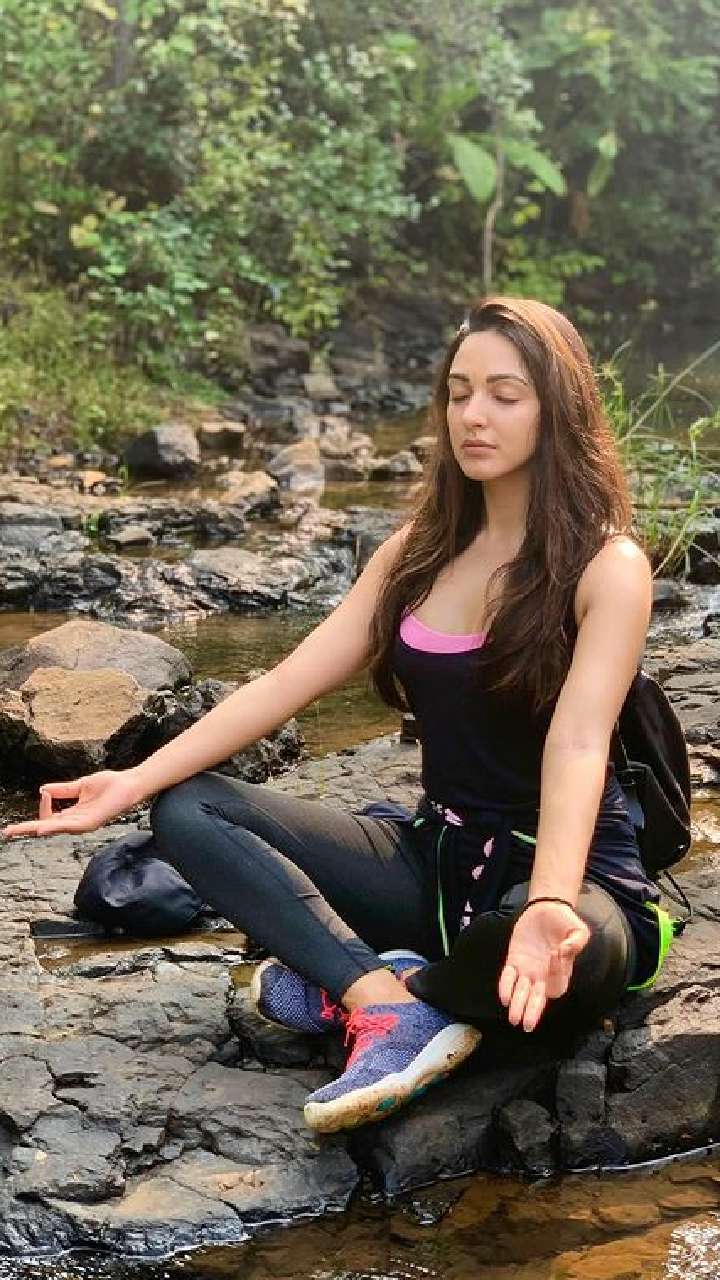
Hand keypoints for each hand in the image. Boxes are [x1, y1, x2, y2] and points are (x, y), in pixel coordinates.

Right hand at [2, 769, 145, 839]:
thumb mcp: (80, 786)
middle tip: (8, 832)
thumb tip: (42, 790)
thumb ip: (62, 790)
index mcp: (72, 814)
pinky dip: (55, 827)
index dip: (41, 808)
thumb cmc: (109, 785)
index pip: (48, 819)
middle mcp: (75, 822)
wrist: (129, 784)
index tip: (43, 793)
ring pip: (55, 828)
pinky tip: (42, 828)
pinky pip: (70, 826)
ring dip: (36, 829)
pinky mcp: (91, 822)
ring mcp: (83, 823)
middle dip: (26, 830)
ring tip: (18, 831)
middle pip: (46, 827)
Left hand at [498, 900, 589, 1032]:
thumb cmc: (564, 922)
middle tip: (527, 1025)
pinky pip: (508, 977)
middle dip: (532, 1011)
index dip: (556, 972)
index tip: (556, 953)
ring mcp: (528, 969)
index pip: (556, 982)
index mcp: (561, 971)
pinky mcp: (514, 959)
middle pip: (538, 997)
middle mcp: (543, 975)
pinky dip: (505, 986)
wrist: (546, 908)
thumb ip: (576, 941)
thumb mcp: (578, 930)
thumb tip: (566, 950)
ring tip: (513, 1017)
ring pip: (522, 992)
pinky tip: (504, 997)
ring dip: (517, 1004)